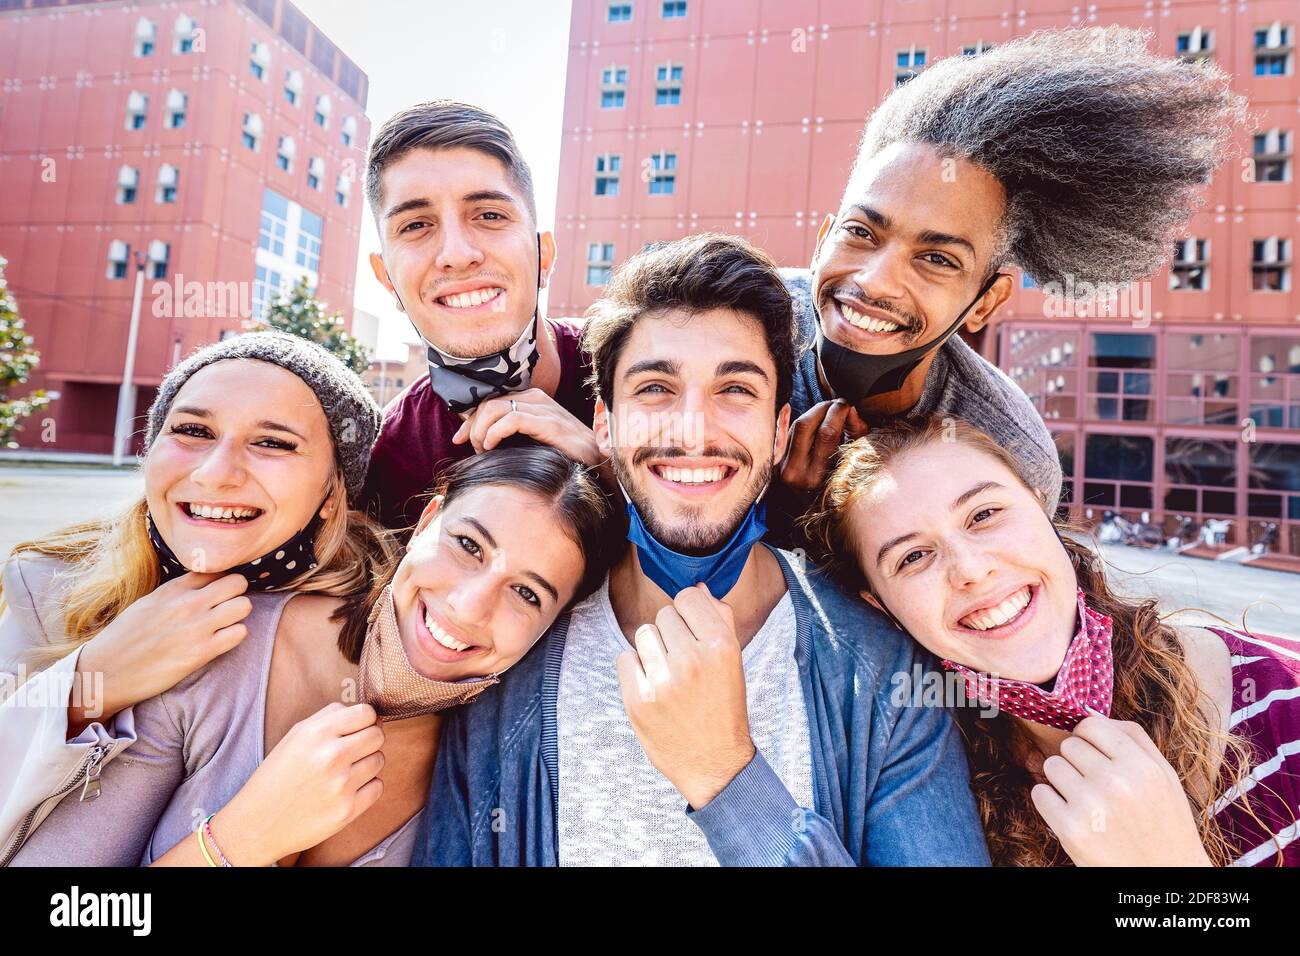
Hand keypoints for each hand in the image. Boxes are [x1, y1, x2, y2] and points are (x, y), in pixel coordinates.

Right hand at [70, 573, 251, 736]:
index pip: (215, 569)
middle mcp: (187, 602)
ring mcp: (196, 626)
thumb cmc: (124, 639)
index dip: (221, 581)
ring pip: (244, 606)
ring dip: (239, 616)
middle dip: (237, 594)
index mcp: (173, 588)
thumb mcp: (148, 603)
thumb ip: (175, 592)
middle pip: (237, 582)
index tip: (218, 592)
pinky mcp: (201, 652)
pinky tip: (221, 643)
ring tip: (225, 625)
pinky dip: (235, 637)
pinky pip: (239, 634)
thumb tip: (199, 585)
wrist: (105, 671)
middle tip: (227, 608)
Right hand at [214, 702, 384, 865]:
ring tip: (344, 772)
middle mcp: (331, 756)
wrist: (257, 823)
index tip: (359, 728)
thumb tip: (367, 714)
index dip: (366, 720)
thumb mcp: (295, 736)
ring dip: (367, 764)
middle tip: (353, 751)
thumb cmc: (278, 775)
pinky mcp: (347, 810)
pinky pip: (377, 787)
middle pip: (377, 735)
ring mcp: (341, 784)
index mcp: (316, 733)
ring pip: (379, 760)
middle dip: (369, 741)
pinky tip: (346, 790)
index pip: (366, 713)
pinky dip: (367, 788)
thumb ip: (330, 717)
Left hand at [451, 388, 603, 466]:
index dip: (470, 419)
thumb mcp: (534, 442)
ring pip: (496, 407)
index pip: (491, 401)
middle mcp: (537, 399)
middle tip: (470, 448)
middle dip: (472, 425)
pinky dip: (495, 432)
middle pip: (489, 402)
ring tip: (481, 449)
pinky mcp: (550, 423)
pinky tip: (491, 447)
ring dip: (481, 430)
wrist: (600, 465)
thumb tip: (480, 442)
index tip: (458, 439)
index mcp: (532, 401)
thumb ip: (513, 436)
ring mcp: (545, 409)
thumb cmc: (566, 456)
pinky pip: (512, 419)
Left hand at [616, 584, 754, 808]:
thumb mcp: (733, 662)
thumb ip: (719, 619)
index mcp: (721, 646)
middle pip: (663, 616)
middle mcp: (692, 660)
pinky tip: (651, 686)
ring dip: (651, 650)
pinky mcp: (638, 700)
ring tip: (666, 673)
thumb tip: (698, 588)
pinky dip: (634, 670)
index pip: (687, 598)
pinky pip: (624, 659)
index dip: (687, 612)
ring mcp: (663, 681)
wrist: (715, 764)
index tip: (690, 631)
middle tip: (682, 662)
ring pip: (643, 634)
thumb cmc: (724, 708)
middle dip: (670, 634)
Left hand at [777, 399, 865, 495]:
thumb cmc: (839, 482)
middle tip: (836, 404)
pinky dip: (786, 420)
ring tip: (827, 411)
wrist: (814, 506)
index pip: (826, 432)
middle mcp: (797, 474)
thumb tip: (851, 410)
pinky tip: (788, 408)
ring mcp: (782, 469)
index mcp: (819, 476)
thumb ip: (856, 435)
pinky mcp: (774, 464)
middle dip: (823, 407)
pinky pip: (781, 435)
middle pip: (806, 425)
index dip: (838, 412)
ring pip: (794, 427)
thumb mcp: (853, 461)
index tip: (847, 405)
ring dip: (812, 413)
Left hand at [1030, 715, 1211, 865]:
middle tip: (1097, 786)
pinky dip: (1051, 803)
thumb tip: (1090, 710)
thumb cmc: (1165, 824)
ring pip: (1051, 765)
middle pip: (1069, 745)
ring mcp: (1091, 807)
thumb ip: (1133, 739)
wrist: (1165, 879)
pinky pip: (1039, 793)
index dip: (1090, 739)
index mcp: (1142, 767)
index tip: (1097, 756)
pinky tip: (1075, 816)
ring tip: (1088, 802)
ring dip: (1063, 781)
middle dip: (1078, 762)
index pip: (1091, 725)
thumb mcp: (1164, 777)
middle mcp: (1116, 783)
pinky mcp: (1070, 830)